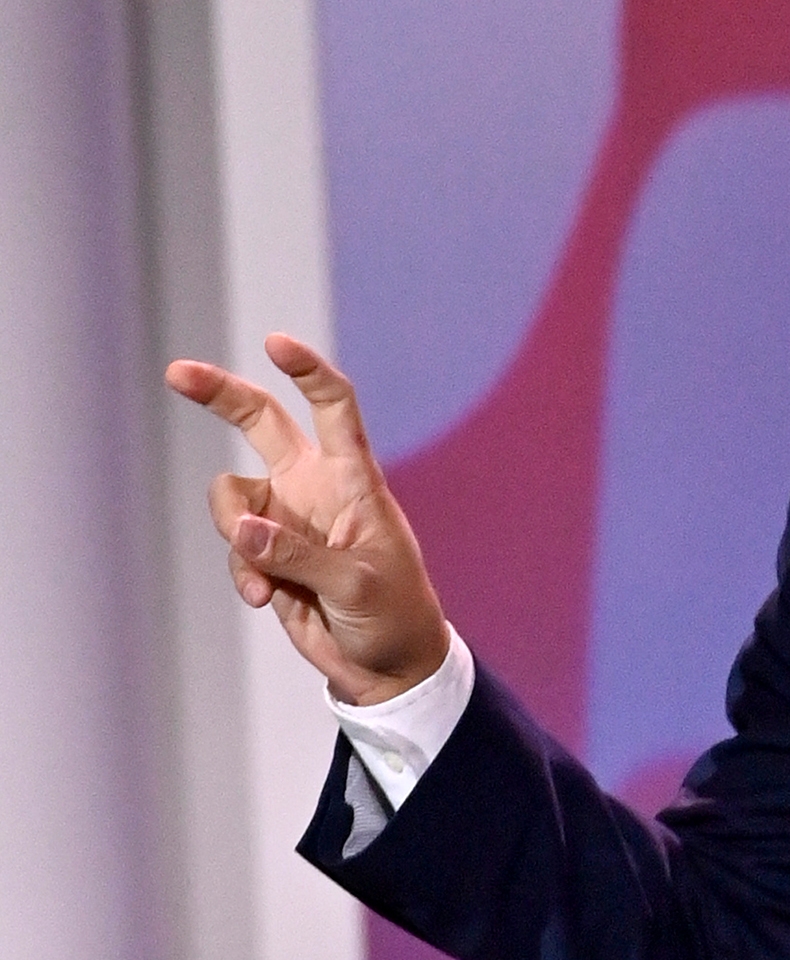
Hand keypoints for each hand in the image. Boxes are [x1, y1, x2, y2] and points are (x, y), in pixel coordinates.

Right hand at [166, 334, 447, 704]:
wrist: (386, 665)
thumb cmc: (393, 615)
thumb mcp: (356, 585)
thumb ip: (296, 555)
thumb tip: (241, 527)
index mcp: (354, 479)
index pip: (334, 408)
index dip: (309, 371)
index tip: (276, 344)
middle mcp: (315, 486)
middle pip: (261, 423)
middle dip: (221, 394)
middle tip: (177, 372)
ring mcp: (287, 517)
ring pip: (230, 498)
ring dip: (233, 532)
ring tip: (265, 581)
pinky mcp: (267, 552)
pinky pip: (234, 548)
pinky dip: (241, 572)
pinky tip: (265, 599)